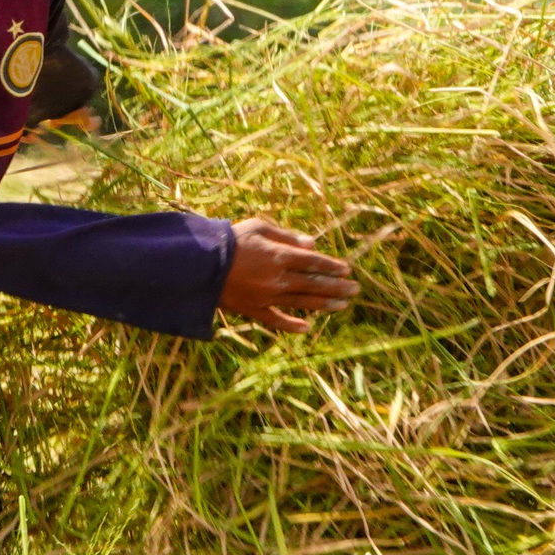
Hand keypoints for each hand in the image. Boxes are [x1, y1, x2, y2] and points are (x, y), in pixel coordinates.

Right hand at [218, 217, 358, 332]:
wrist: (198, 263)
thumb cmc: (229, 239)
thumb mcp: (258, 226)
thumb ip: (286, 235)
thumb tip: (312, 244)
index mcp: (279, 256)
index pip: (314, 262)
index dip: (332, 266)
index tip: (347, 269)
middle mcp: (277, 278)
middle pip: (314, 284)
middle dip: (337, 287)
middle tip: (355, 289)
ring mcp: (266, 297)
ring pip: (302, 302)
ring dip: (324, 304)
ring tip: (343, 306)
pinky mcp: (253, 310)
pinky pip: (276, 321)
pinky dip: (292, 325)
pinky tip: (308, 328)